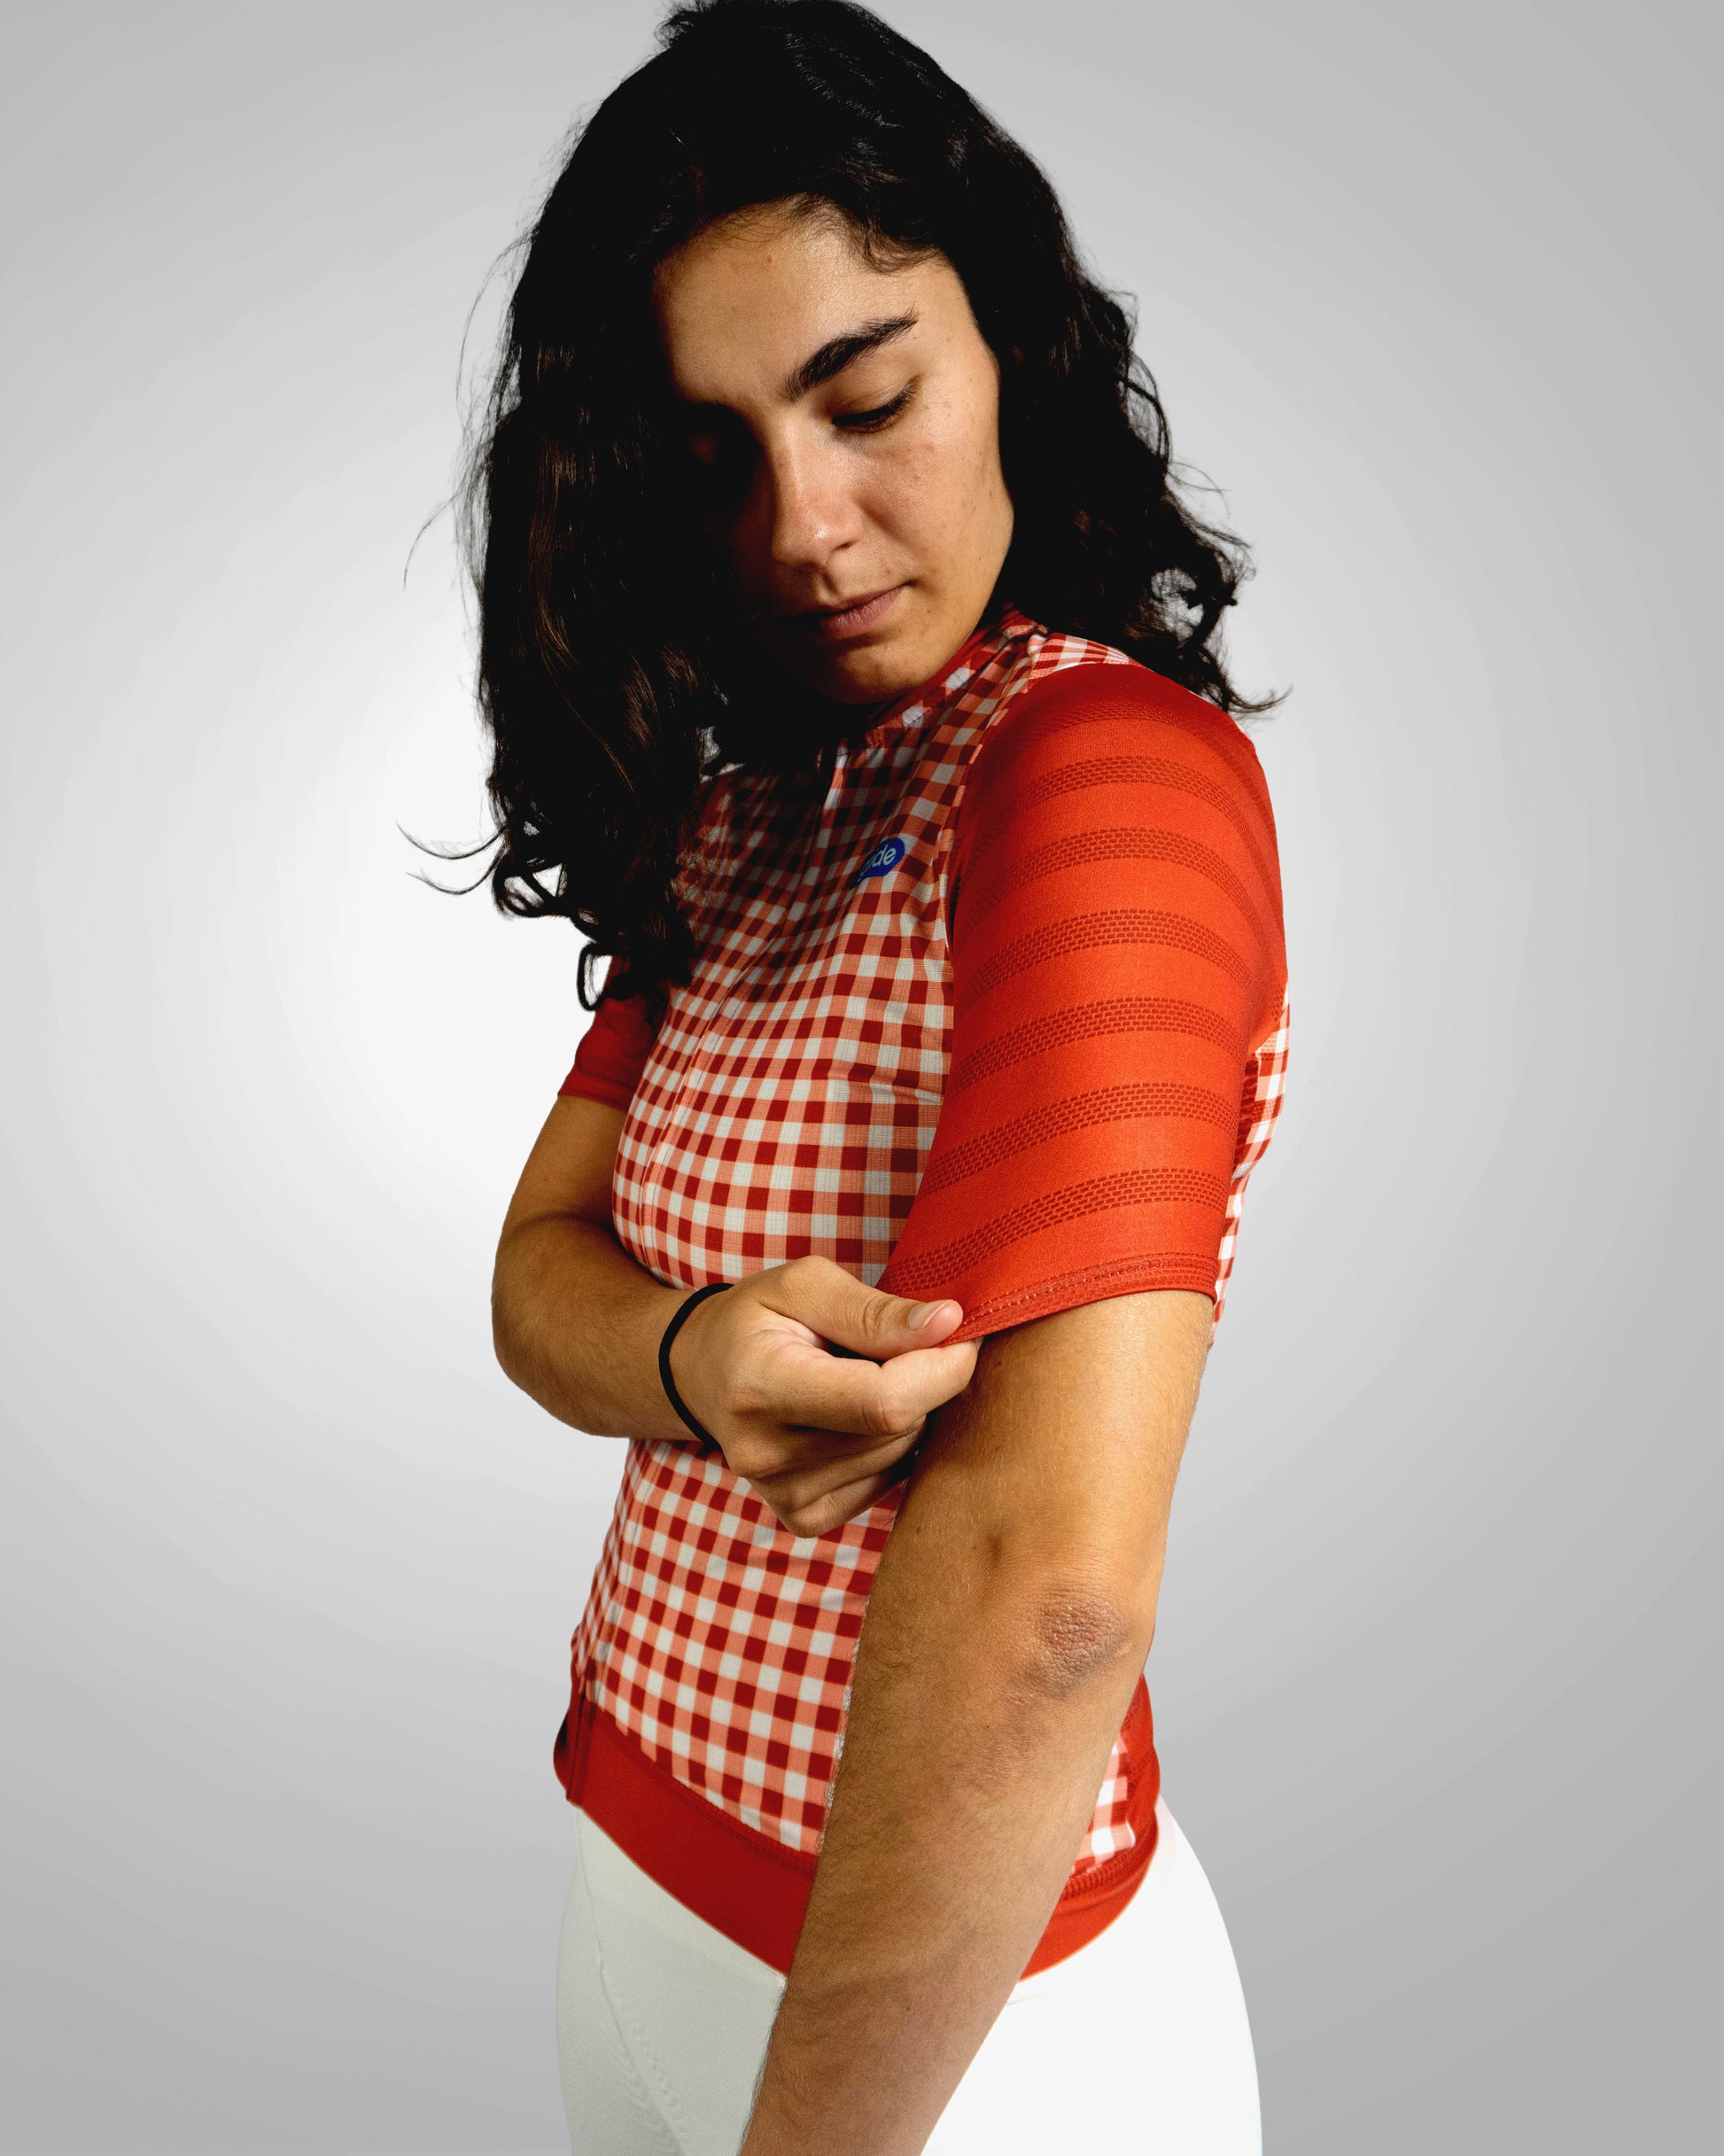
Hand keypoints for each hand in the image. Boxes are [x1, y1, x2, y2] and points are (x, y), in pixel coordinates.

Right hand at [668, 1256, 978, 1534]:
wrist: (702, 1372)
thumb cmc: (757, 1318)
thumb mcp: (804, 1284)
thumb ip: (875, 1310)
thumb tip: (948, 1324)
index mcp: (759, 1386)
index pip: (882, 1402)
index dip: (941, 1369)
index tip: (960, 1333)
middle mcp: (765, 1454)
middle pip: (897, 1428)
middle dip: (921, 1379)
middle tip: (893, 1344)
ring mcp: (782, 1495)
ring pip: (899, 1454)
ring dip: (905, 1410)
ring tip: (860, 1376)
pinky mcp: (802, 1518)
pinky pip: (886, 1481)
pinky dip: (889, 1445)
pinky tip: (854, 1415)